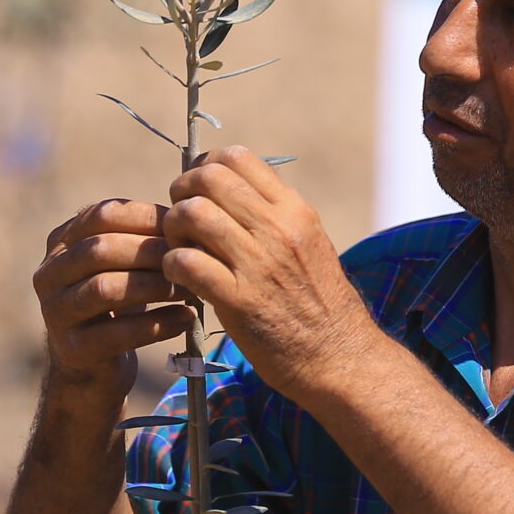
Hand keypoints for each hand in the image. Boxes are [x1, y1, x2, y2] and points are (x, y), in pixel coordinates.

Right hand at [32, 199, 192, 398]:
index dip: (146, 217)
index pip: (102, 215)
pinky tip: (185, 319)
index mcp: (61, 242)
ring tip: (191, 289)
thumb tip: (190, 214)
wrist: (92, 365)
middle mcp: (49, 274)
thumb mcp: (120, 263)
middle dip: (151, 252)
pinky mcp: (72, 349)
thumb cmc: (118, 302)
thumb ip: (140, 237)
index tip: (183, 227)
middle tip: (193, 259)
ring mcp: (55, 313)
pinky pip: (118, 333)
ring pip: (106, 288)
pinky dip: (157, 324)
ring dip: (155, 286)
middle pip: (100, 250)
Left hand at [161, 148, 383, 401]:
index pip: (238, 157)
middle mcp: (278, 229)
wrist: (339, 357)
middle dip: (182, 192)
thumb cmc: (320, 303)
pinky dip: (173, 266)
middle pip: (209, 179)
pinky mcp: (239, 301)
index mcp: (295, 210)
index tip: (198, 191)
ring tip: (180, 249)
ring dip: (174, 229)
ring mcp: (259, 264)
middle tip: (181, 219)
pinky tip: (182, 278)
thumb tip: (231, 192)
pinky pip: (187, 263)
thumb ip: (274, 216)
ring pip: (193, 214)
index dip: (205, 166)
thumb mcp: (309, 243)